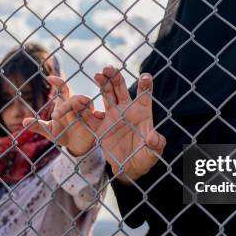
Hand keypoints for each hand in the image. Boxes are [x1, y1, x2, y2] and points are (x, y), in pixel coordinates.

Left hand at [22, 76, 101, 156]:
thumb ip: (38, 126)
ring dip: (82, 105)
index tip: (49, 77)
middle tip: (55, 116)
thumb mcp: (49, 131)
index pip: (63, 89)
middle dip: (65, 106)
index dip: (58, 82)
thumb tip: (24, 122)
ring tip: (76, 107)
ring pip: (88, 103)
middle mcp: (77, 106)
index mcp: (65, 105)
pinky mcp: (96, 122)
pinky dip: (98, 114)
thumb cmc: (62, 134)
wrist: (75, 147)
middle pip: (73, 98)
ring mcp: (87, 113)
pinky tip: (97, 115)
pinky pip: (99, 115)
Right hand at [89, 66, 166, 183]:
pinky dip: (85, 110)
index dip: (145, 85)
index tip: (146, 76)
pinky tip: (80, 102)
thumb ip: (156, 144)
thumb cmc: (145, 156)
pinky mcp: (101, 127)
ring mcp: (112, 117)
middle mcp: (126, 110)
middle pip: (121, 89)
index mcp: (142, 112)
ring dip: (103, 84)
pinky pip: (90, 117)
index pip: (144, 95)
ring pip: (106, 96)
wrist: (129, 167)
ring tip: (98, 75)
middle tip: (109, 68)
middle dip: (116, 77)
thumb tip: (152, 138)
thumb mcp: (154, 152)